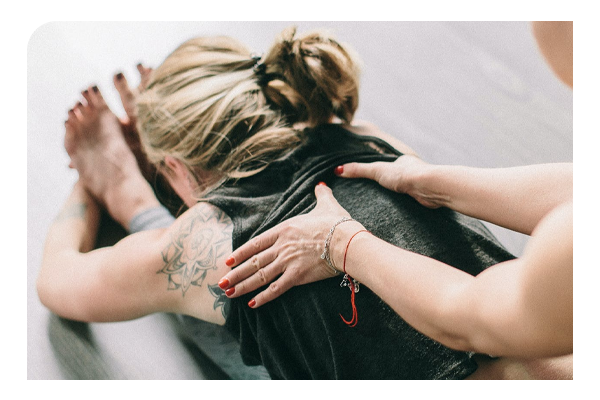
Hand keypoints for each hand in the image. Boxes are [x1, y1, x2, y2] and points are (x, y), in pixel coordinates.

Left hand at [219, 183, 364, 307]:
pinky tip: (252, 303)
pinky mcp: (297, 276)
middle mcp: (281, 246)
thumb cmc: (338, 223)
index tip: (228, 260)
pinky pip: (276, 288)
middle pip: (253, 262)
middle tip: (221, 282)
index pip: (256, 243)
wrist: (347, 241)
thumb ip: (321, 195)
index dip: (240, 253)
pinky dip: (263, 297)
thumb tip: (322, 184)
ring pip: (259, 276)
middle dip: (235, 273)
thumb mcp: (327, 204)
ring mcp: (287, 261)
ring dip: (243, 286)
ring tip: (229, 293)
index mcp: (284, 229)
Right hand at [336, 154, 440, 207]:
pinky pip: (412, 200)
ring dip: (399, 195)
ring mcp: (419, 184)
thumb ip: (358, 170)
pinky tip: (401, 209)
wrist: (427, 187)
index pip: (390, 166)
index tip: (373, 180)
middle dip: (390, 185)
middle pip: (398, 178)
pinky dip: (407, 204)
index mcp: (403, 161)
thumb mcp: (376, 170)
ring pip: (406, 190)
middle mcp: (413, 171)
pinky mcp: (424, 197)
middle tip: (378, 194)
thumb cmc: (405, 175)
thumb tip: (339, 170)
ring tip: (387, 203)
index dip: (382, 172)